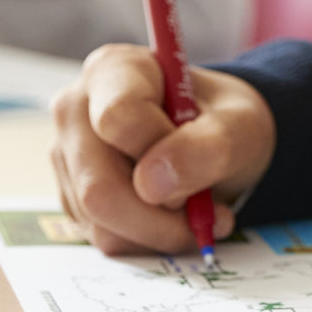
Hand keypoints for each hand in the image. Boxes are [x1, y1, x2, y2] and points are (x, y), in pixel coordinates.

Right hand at [50, 44, 275, 256]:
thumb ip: (206, 148)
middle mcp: (76, 111)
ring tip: (196, 213)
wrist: (221, 142)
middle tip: (206, 215)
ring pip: (101, 222)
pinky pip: (104, 238)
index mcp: (112, 71)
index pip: (117, 119)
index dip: (160, 154)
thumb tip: (151, 184)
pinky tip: (172, 219)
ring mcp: (69, 158)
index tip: (201, 160)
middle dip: (160, 217)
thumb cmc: (226, 123)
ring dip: (159, 233)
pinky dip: (148, 240)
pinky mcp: (74, 197)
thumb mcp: (241, 126)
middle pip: (99, 187)